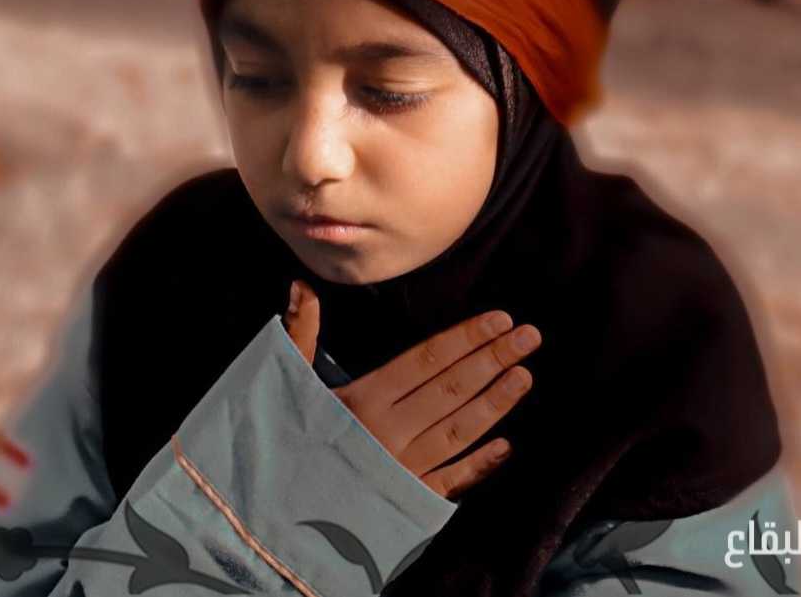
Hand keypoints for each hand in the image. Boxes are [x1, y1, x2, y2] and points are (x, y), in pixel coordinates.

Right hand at [283, 279, 539, 499]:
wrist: (270, 515)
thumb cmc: (280, 444)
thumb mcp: (288, 386)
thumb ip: (301, 334)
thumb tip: (303, 284)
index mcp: (364, 399)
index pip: (427, 360)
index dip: (466, 339)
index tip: (500, 319)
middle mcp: (391, 432)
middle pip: (452, 389)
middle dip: (493, 360)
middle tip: (530, 336)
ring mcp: (403, 468)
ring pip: (459, 430)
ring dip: (496, 403)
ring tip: (526, 376)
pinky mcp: (407, 502)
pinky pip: (450, 482)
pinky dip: (479, 465)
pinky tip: (507, 447)